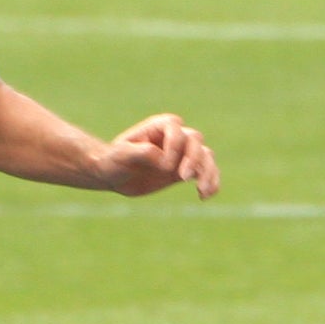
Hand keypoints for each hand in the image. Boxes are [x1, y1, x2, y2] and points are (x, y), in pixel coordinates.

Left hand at [102, 113, 217, 200]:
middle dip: (193, 158)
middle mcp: (173, 137)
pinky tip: (205, 197)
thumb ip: (139, 152)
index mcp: (157, 126)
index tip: (162, 165)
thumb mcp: (120, 155)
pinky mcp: (186, 170)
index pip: (175, 128)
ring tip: (201, 191)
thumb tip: (162, 158)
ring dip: (208, 172)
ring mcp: (182, 153)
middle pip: (195, 140)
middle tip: (182, 178)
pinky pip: (207, 172)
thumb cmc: (113, 161)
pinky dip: (211, 182)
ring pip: (206, 156)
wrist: (114, 176)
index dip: (174, 145)